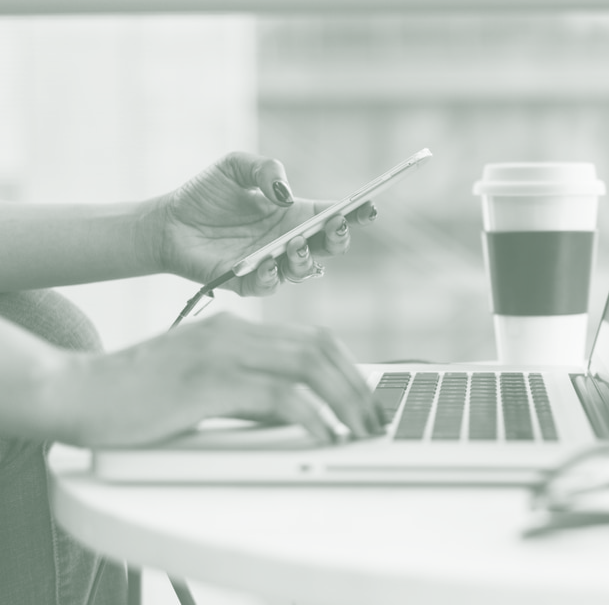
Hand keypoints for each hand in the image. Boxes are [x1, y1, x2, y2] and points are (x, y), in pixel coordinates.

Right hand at [55, 312, 386, 446]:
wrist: (78, 392)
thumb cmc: (139, 395)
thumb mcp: (205, 384)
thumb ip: (248, 388)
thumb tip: (298, 413)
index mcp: (236, 328)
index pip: (312, 338)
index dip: (349, 368)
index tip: (368, 399)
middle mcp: (234, 332)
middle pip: (319, 348)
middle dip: (357, 385)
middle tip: (375, 419)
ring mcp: (221, 352)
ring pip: (307, 366)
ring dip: (344, 400)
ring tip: (360, 431)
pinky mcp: (207, 381)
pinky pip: (276, 395)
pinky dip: (310, 416)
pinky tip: (323, 436)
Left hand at [150, 152, 377, 294]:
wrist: (166, 222)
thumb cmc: (204, 194)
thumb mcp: (235, 166)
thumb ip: (265, 169)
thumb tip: (286, 194)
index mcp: (294, 214)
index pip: (334, 215)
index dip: (355, 213)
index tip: (368, 206)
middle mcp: (289, 241)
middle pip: (329, 247)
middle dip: (339, 238)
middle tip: (334, 224)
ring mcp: (271, 264)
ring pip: (305, 271)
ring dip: (306, 258)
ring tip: (295, 243)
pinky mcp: (246, 282)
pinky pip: (269, 285)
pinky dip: (272, 275)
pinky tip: (267, 261)